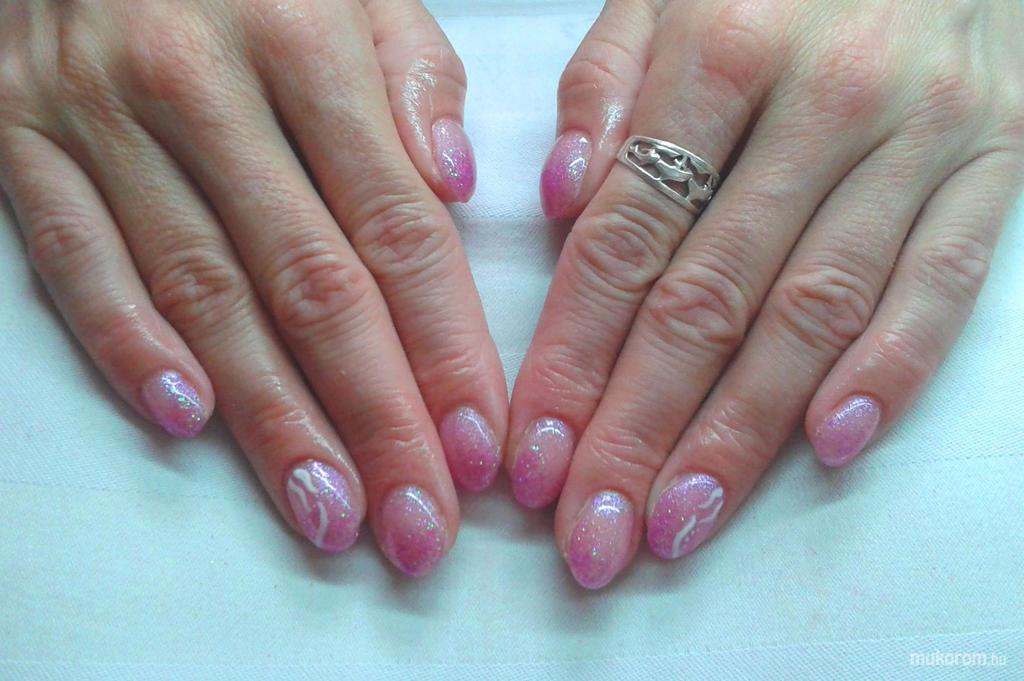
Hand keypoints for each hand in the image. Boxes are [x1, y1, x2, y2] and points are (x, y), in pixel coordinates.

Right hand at [0, 0, 506, 575]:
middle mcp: (204, 87)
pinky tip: (189, 421)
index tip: (477, 447)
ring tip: (330, 511)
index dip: (444, 349)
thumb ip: (416, 76)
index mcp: (306, 42)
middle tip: (418, 520)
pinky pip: (77, 258)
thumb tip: (457, 188)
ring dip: (272, 417)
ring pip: (205, 294)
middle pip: (311, 285)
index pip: (397, 228)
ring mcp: (103, 118)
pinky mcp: (22, 140)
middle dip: (375, 419)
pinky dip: (129, 343)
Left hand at [512, 0, 1023, 587]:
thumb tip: (556, 196)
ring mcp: (919, 138)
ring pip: (814, 315)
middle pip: (708, 300)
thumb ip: (602, 84)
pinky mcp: (998, 164)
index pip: (624, 240)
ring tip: (678, 522)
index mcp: (721, 50)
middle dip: (639, 432)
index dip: (572, 361)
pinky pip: (943, 285)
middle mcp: (823, 101)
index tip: (534, 456)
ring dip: (741, 434)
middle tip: (592, 532)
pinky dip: (888, 371)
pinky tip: (825, 449)